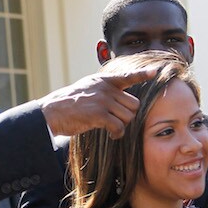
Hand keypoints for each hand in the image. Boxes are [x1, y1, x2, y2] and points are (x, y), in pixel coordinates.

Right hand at [39, 67, 156, 138]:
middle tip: (117, 122)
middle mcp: (105, 88)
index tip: (155, 72)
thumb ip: (103, 89)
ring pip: (128, 116)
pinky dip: (117, 134)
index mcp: (103, 80)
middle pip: (133, 104)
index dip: (142, 74)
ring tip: (112, 128)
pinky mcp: (98, 114)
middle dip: (128, 115)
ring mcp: (102, 100)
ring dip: (122, 125)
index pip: (127, 76)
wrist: (51, 112)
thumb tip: (118, 96)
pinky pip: (119, 126)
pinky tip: (111, 135)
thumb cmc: (68, 104)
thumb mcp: (87, 88)